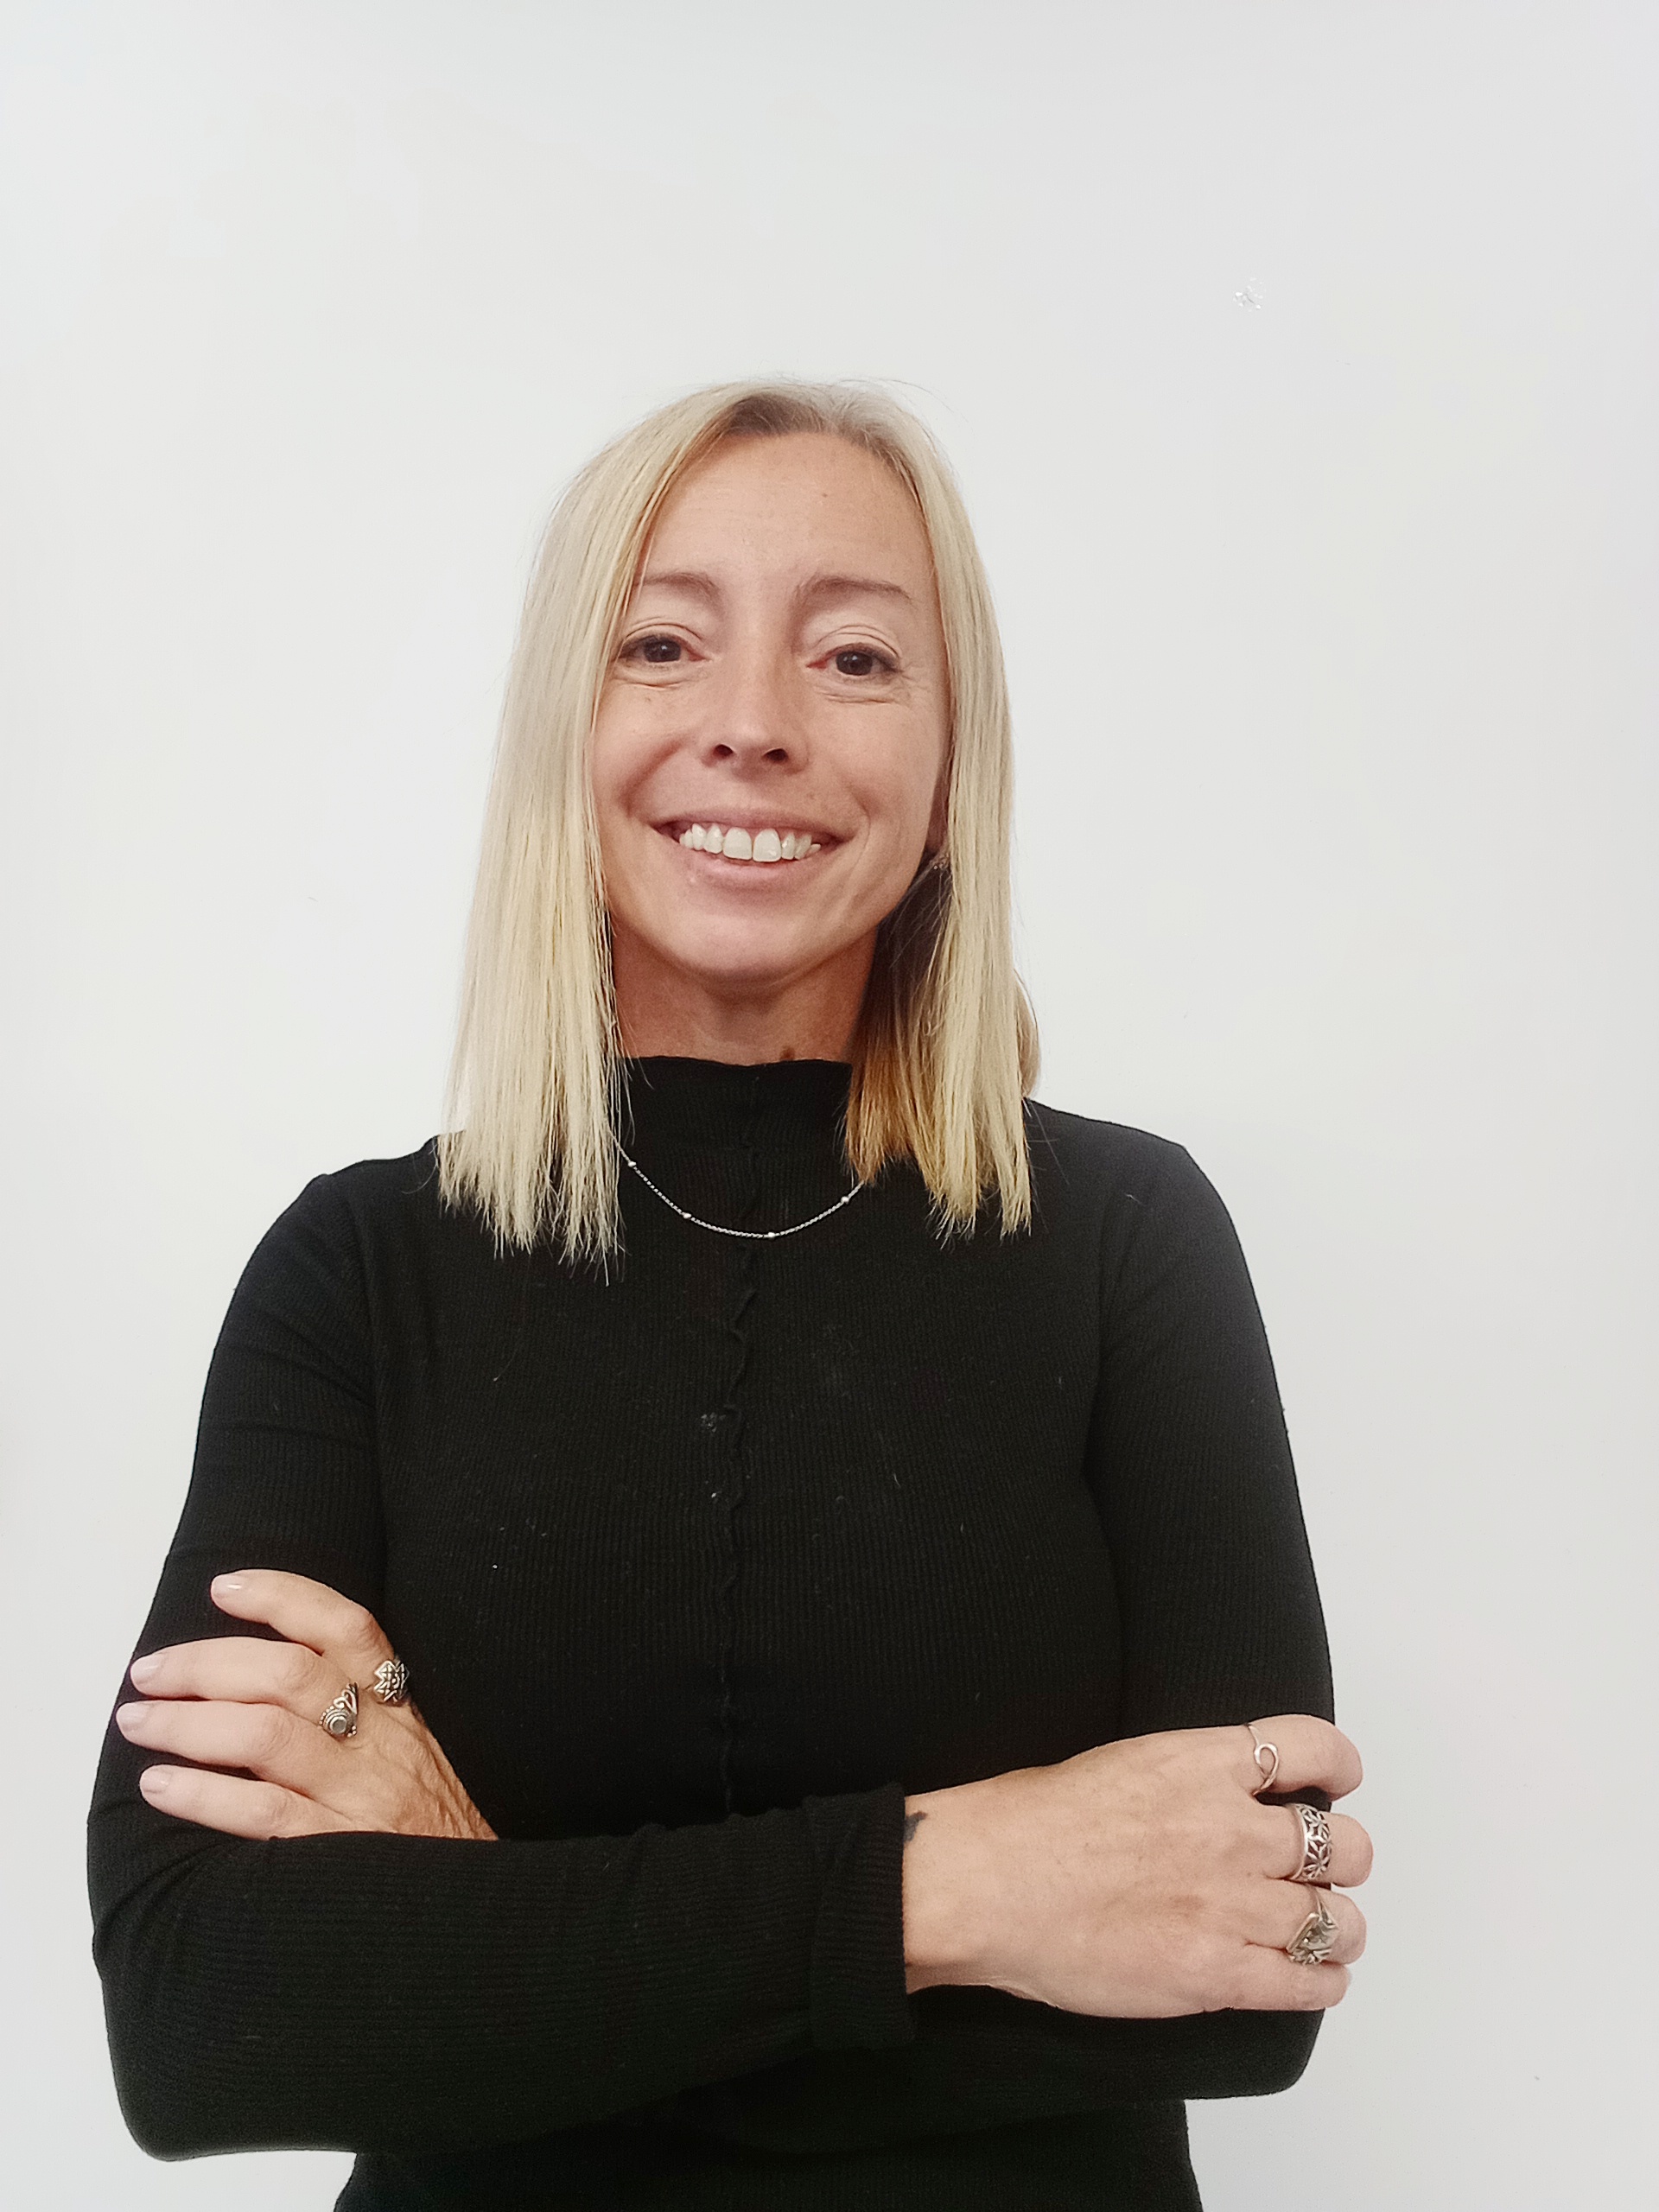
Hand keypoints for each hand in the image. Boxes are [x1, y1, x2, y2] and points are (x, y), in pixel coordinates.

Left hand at [115, 1570, 496, 1842]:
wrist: (481, 1916)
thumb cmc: (431, 1835)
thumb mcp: (413, 1757)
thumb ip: (360, 1718)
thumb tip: (259, 1681)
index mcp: (400, 1710)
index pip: (348, 1628)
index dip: (283, 1597)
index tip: (223, 1589)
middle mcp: (382, 1743)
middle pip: (290, 1674)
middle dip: (206, 1663)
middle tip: (149, 1671)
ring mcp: (361, 1797)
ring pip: (266, 1736)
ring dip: (188, 1723)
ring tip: (139, 1721)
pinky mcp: (339, 1853)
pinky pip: (262, 1814)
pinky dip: (203, 1794)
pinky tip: (160, 1785)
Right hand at [902, 1714, 1368, 2014]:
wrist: (985, 1883)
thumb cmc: (1029, 1822)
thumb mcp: (1123, 1762)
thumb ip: (1188, 1779)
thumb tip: (1220, 1797)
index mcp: (1204, 1764)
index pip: (1313, 1748)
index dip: (1338, 1768)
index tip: (1335, 1783)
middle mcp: (1231, 1829)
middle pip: (1344, 1845)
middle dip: (1342, 1860)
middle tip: (1318, 1874)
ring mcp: (1229, 1905)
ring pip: (1338, 1920)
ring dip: (1338, 1927)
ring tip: (1324, 1933)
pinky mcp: (1216, 1974)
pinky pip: (1308, 1982)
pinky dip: (1323, 1981)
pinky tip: (1314, 1977)